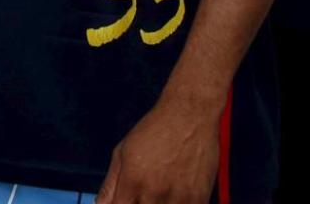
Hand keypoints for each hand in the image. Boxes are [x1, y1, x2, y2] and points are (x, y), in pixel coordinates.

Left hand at [96, 96, 219, 203]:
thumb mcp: (122, 152)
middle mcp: (155, 192)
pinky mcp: (199, 198)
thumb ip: (110, 184)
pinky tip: (174, 192)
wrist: (189, 114)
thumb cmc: (156, 129)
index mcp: (132, 181)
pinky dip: (178, 203)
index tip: (125, 201)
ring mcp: (179, 197)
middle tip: (142, 193)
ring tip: (161, 190)